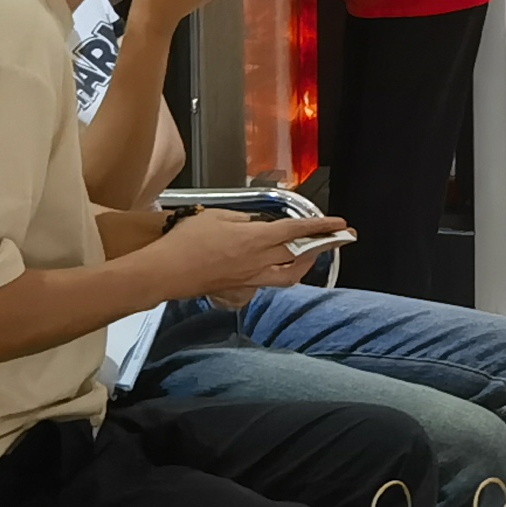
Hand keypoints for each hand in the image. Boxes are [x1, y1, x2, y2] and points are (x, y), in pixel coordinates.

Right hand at [149, 205, 329, 297]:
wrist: (164, 273)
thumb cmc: (185, 242)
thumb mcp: (216, 217)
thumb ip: (242, 219)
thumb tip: (255, 223)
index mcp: (255, 240)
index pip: (297, 232)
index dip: (322, 227)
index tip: (341, 224)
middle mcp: (258, 262)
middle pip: (300, 257)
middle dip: (323, 247)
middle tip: (337, 240)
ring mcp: (249, 279)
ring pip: (289, 276)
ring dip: (305, 265)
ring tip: (312, 254)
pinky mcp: (238, 289)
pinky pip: (269, 282)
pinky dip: (281, 274)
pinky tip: (278, 266)